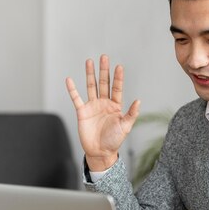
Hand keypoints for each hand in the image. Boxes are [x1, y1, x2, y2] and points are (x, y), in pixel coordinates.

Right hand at [66, 55, 140, 170]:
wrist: (100, 152)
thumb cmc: (114, 140)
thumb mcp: (125, 127)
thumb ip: (131, 114)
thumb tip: (139, 100)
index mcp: (116, 105)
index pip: (117, 88)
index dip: (118, 78)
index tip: (119, 66)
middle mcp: (104, 103)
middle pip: (103, 83)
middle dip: (104, 70)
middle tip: (104, 57)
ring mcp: (93, 106)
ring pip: (91, 86)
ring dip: (90, 74)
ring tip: (89, 61)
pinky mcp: (82, 111)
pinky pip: (76, 98)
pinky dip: (72, 89)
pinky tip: (69, 79)